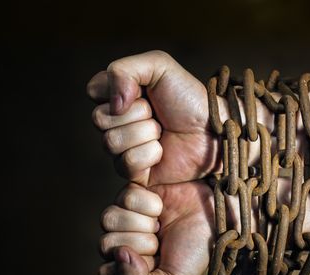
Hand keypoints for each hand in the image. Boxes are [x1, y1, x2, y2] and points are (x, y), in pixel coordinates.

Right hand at [87, 50, 218, 185]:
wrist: (214, 129)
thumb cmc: (190, 98)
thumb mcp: (160, 66)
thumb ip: (124, 70)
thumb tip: (113, 104)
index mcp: (119, 95)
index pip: (94, 91)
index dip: (119, 90)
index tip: (144, 91)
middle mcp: (117, 122)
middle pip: (100, 119)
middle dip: (136, 114)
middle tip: (158, 114)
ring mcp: (124, 148)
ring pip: (111, 142)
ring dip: (144, 133)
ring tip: (163, 132)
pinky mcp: (135, 172)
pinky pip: (126, 163)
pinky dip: (149, 155)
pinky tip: (163, 152)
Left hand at [97, 181, 213, 274]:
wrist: (217, 214)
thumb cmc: (197, 250)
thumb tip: (117, 255)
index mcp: (131, 270)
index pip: (107, 273)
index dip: (130, 268)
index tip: (155, 261)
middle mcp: (125, 242)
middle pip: (106, 244)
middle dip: (140, 243)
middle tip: (161, 240)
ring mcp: (127, 217)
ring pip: (108, 219)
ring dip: (140, 222)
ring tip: (160, 222)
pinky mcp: (134, 193)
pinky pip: (124, 197)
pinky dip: (147, 203)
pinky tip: (161, 206)